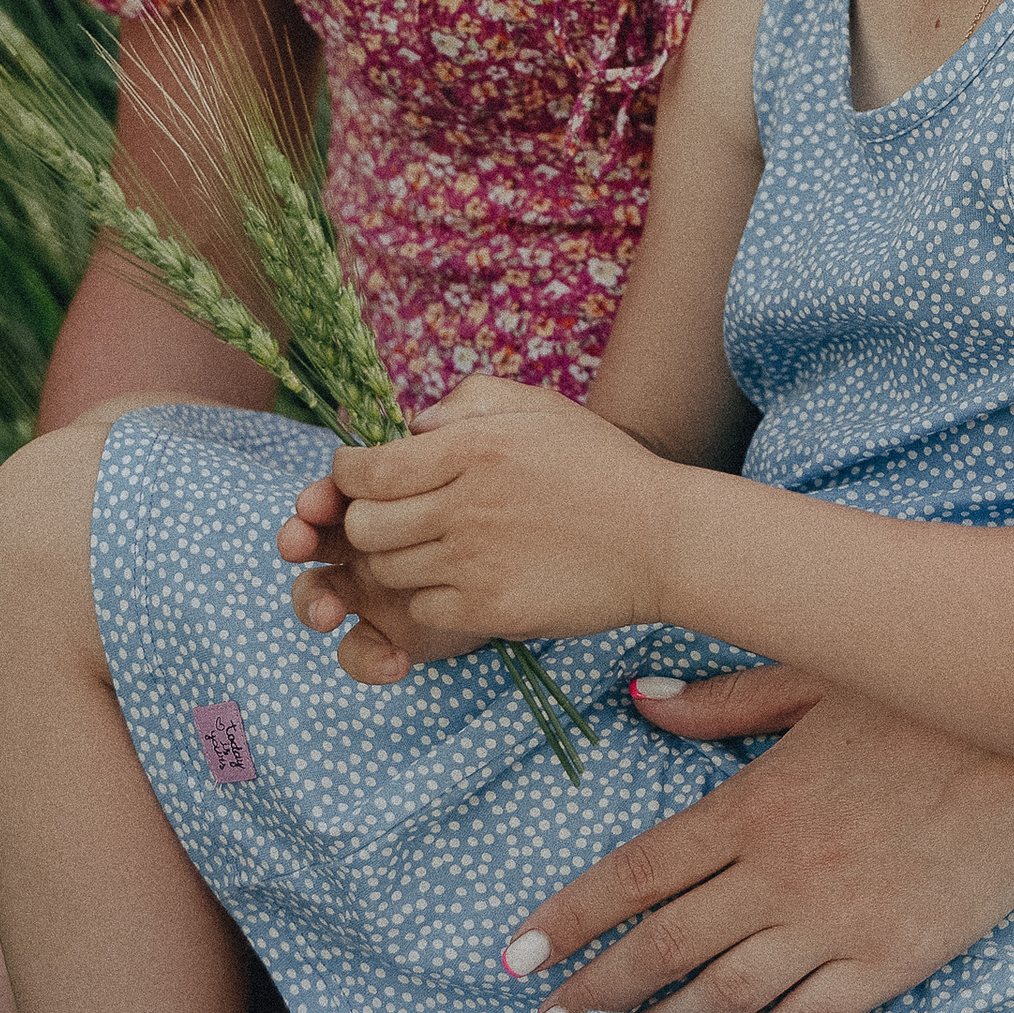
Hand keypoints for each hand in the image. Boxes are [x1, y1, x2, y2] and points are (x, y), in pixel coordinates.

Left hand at [292, 375, 668, 676]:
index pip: (365, 471)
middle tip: (398, 518)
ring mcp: (476, 562)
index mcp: (472, 446)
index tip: (364, 479)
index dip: (350, 477)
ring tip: (438, 548)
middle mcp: (466, 504)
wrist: (663, 538)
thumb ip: (465, 402)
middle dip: (367, 522)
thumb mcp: (538, 408)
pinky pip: (423, 610)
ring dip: (401, 560)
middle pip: (363, 527)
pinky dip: (432, 598)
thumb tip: (410, 427)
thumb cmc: (600, 467)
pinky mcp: (491, 610)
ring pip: (388, 571)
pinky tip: (465, 580)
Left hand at [503, 670, 1013, 1012]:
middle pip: (664, 949)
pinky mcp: (894, 959)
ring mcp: (838, 923)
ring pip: (726, 999)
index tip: (516, 955)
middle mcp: (782, 873)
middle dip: (593, 993)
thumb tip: (635, 700)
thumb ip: (719, 701)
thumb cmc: (922, 691)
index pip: (637, 873)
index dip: (570, 918)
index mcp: (754, 802)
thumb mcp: (811, 674)